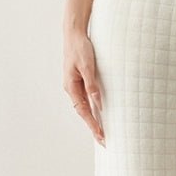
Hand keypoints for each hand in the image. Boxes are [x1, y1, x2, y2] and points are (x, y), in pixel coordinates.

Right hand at [63, 29, 105, 145]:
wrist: (74, 34)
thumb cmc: (80, 48)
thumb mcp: (87, 67)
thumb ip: (92, 85)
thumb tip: (98, 104)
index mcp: (71, 87)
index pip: (83, 111)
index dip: (92, 124)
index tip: (101, 135)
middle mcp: (72, 88)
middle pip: (83, 112)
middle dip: (93, 127)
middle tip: (104, 141)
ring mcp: (76, 85)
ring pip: (85, 107)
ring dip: (93, 120)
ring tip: (102, 133)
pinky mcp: (81, 81)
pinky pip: (87, 99)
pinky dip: (93, 109)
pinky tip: (100, 115)